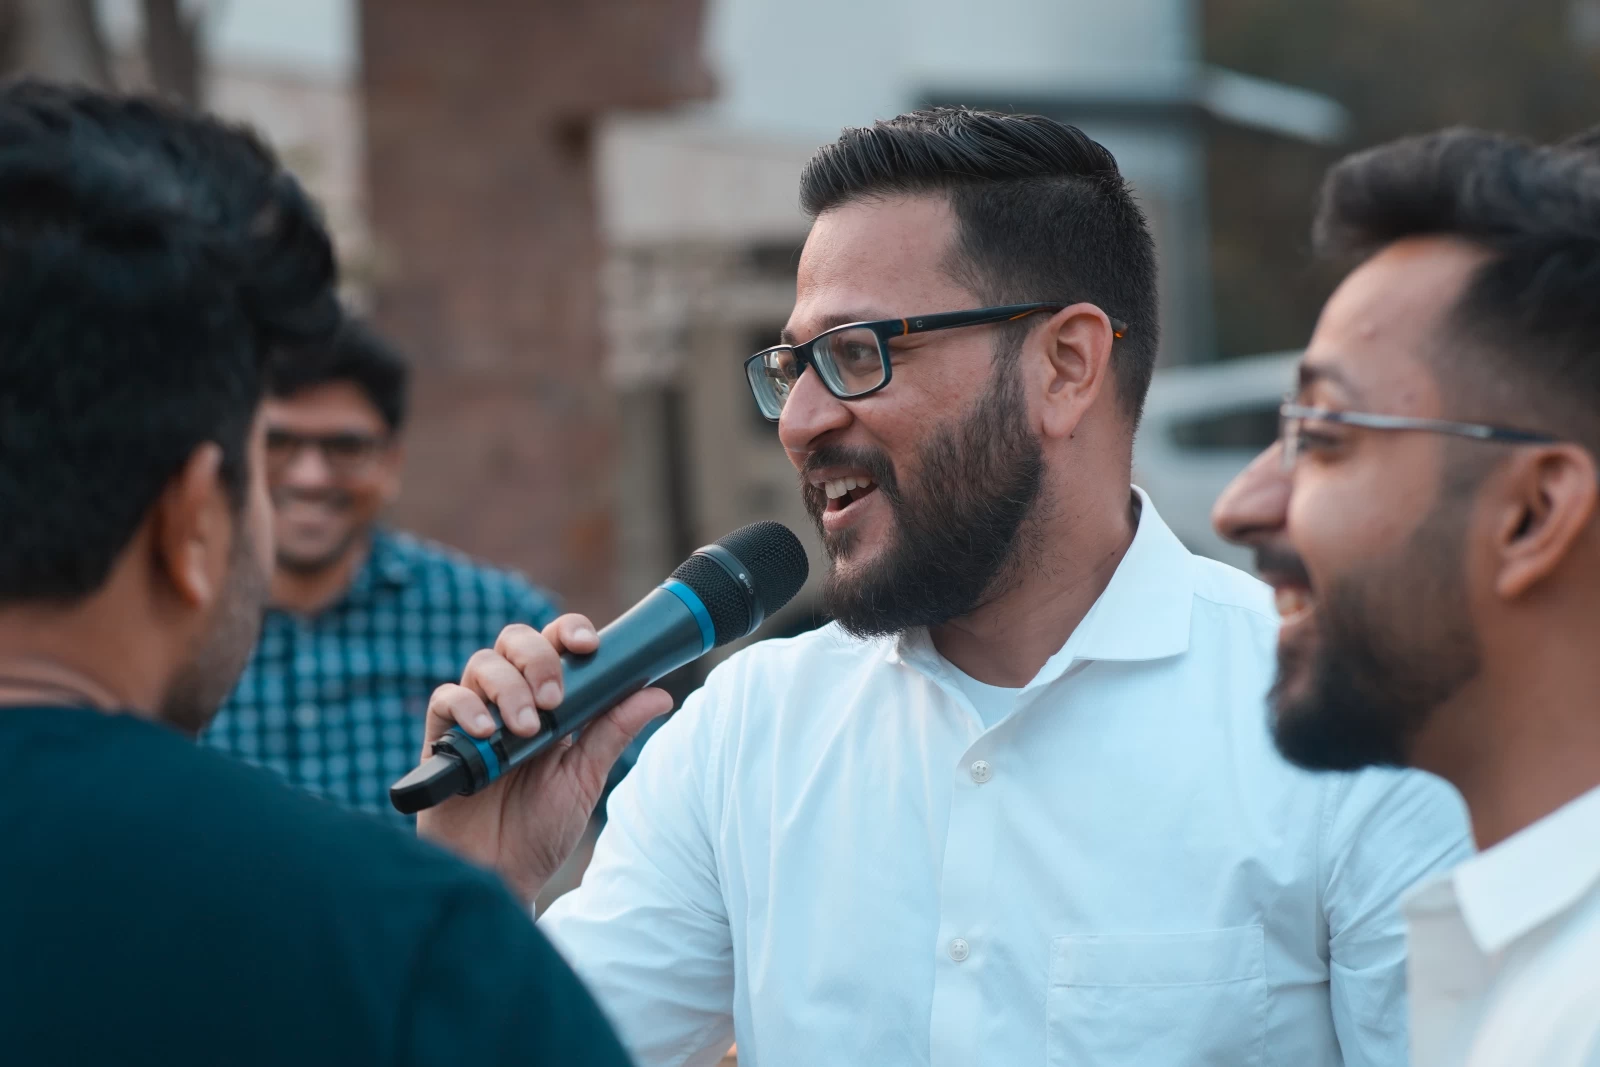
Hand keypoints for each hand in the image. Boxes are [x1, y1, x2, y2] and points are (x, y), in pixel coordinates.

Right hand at [416, 615, 673, 905]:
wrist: (500, 877)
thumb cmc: (541, 828)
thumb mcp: (585, 777)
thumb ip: (613, 731)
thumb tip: (661, 693)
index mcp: (549, 702)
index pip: (556, 644)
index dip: (570, 631)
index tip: (588, 645)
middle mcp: (510, 700)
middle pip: (516, 640)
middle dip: (538, 659)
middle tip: (553, 700)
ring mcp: (475, 716)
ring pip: (483, 663)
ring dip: (509, 688)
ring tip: (525, 730)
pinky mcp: (442, 739)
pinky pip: (445, 699)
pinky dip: (466, 707)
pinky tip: (485, 733)